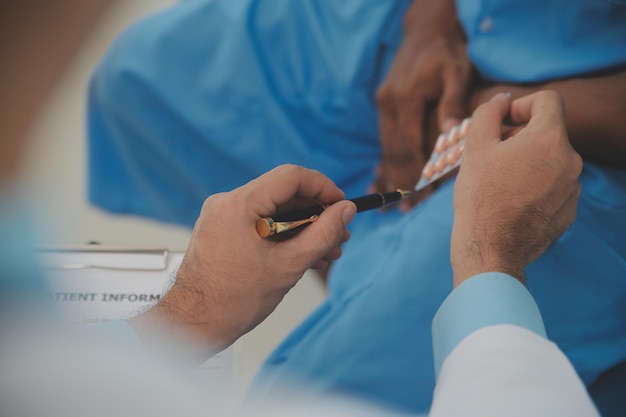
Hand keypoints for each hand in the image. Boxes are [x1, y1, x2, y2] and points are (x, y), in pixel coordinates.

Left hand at [129, 165, 355, 359]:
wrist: (193, 325)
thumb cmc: (232, 300)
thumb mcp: (289, 265)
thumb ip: (323, 234)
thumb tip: (345, 211)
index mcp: (240, 204)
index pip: (291, 177)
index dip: (322, 187)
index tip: (341, 205)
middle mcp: (227, 203)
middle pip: (283, 193)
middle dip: (315, 214)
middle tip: (339, 234)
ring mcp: (222, 217)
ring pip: (273, 210)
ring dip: (302, 228)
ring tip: (326, 251)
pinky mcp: (221, 231)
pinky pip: (259, 223)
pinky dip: (282, 236)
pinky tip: (303, 255)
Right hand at [373, 0, 472, 209]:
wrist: (426, 29)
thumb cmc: (448, 51)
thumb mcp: (456, 72)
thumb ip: (451, 103)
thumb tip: (448, 134)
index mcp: (408, 98)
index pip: (411, 146)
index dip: (415, 174)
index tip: (420, 198)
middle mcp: (390, 103)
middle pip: (394, 151)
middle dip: (401, 181)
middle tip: (405, 209)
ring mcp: (384, 103)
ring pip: (387, 147)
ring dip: (391, 175)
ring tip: (392, 202)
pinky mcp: (384, 104)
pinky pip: (385, 138)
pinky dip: (386, 160)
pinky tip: (383, 178)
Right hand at [451, 91, 581, 286]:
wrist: (490, 248)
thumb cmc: (480, 196)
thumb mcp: (475, 146)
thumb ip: (489, 113)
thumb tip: (502, 101)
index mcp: (549, 138)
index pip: (547, 100)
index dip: (521, 105)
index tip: (503, 122)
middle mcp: (571, 160)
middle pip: (547, 133)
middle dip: (520, 137)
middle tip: (492, 155)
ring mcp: (572, 188)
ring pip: (550, 161)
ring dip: (528, 162)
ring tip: (500, 181)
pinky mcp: (569, 211)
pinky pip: (554, 187)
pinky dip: (535, 186)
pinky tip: (511, 201)